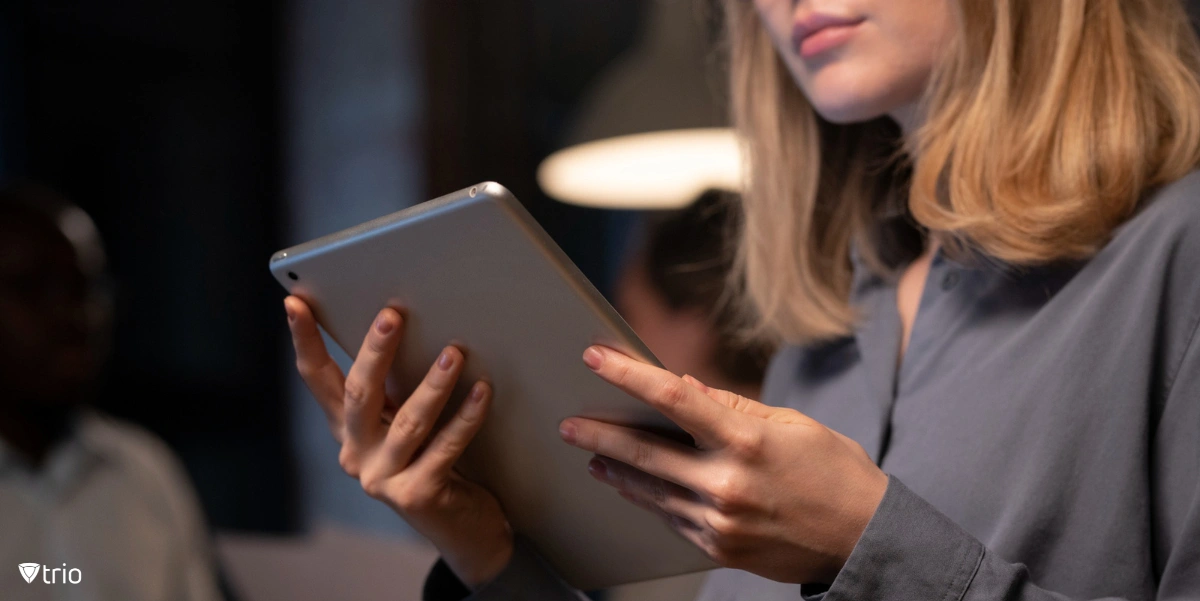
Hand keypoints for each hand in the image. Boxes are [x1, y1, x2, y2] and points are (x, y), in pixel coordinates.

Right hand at [284, 296, 512, 587]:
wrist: (463, 530)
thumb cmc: (436, 464)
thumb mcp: (405, 424)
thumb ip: (396, 390)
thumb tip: (400, 325)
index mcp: (350, 431)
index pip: (318, 379)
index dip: (305, 340)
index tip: (295, 302)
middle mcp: (358, 454)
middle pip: (359, 393)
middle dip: (374, 351)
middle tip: (392, 315)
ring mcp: (384, 478)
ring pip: (408, 421)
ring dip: (434, 384)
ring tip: (455, 352)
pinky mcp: (416, 495)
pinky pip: (445, 448)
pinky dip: (466, 419)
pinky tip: (482, 392)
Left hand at [559, 345, 887, 583]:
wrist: (864, 540)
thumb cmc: (834, 472)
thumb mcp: (792, 425)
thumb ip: (733, 407)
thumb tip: (685, 387)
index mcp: (747, 441)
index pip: (674, 398)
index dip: (629, 374)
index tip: (595, 357)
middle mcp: (727, 483)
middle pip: (645, 452)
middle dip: (599, 434)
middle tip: (568, 423)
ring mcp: (720, 521)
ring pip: (650, 490)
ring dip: (615, 469)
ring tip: (590, 453)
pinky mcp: (719, 547)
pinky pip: (670, 518)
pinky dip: (647, 498)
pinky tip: (629, 485)